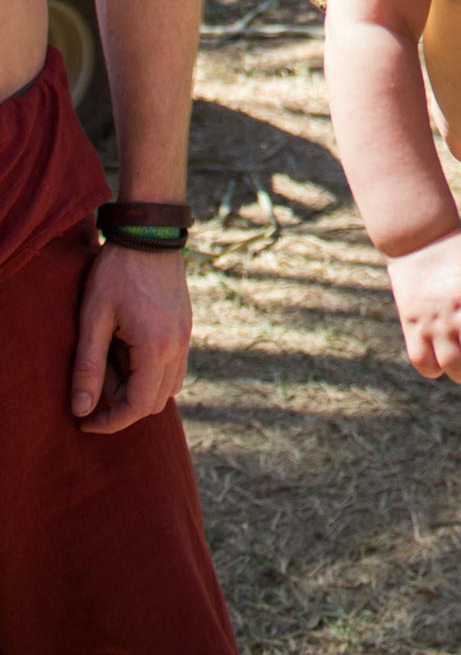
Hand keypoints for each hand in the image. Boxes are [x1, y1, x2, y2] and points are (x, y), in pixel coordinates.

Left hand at [71, 242, 191, 434]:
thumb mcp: (94, 317)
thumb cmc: (118, 272)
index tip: (83, 420)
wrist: (150, 232)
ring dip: (139, 390)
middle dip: (122, 406)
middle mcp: (178, 346)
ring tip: (110, 366)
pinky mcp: (185, 326)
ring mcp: (186, 336)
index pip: (137, 406)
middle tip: (94, 386)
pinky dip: (151, 373)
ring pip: (169, 386)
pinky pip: (174, 366)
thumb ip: (88, 366)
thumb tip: (81, 410)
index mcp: (156, 348)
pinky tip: (127, 351)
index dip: (109, 422)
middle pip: (155, 402)